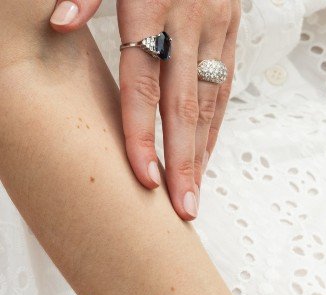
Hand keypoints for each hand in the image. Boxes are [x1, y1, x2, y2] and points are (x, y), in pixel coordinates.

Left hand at [49, 0, 239, 220]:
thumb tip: (59, 23)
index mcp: (152, 3)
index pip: (143, 83)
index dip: (141, 133)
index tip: (144, 176)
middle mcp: (189, 20)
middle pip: (183, 106)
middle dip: (182, 162)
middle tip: (181, 208)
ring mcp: (217, 27)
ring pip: (209, 103)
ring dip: (200, 154)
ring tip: (191, 197)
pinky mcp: (232, 29)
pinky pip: (224, 89)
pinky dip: (214, 128)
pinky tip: (203, 158)